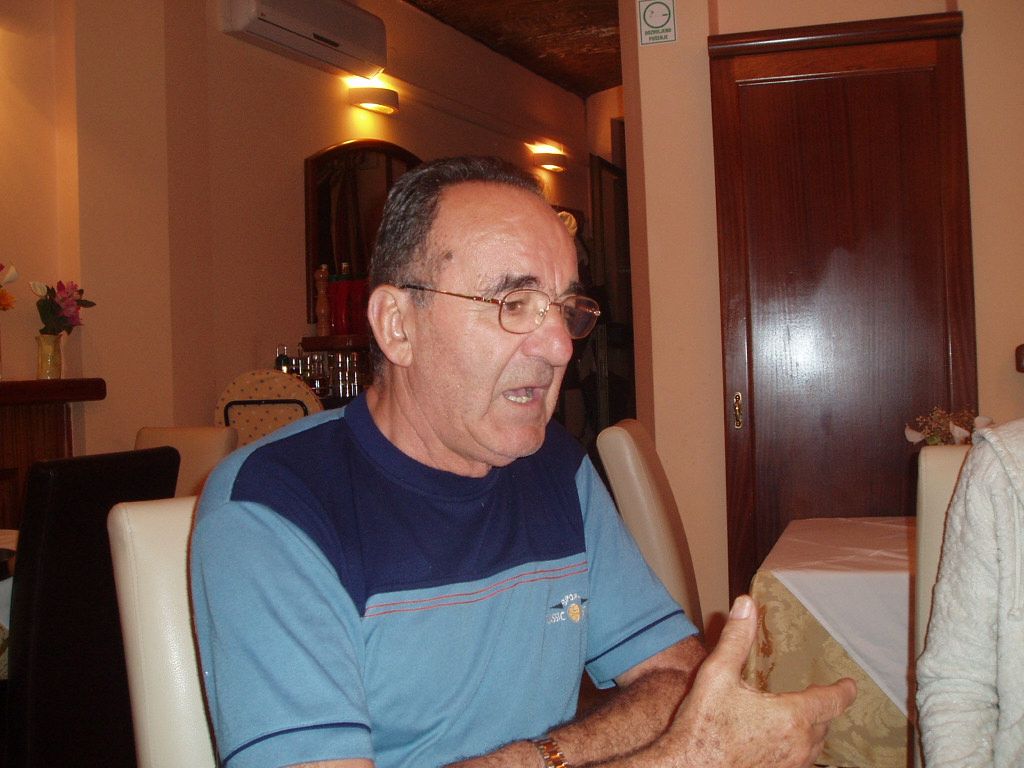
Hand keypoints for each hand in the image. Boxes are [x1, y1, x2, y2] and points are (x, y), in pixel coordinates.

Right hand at [665, 595, 855, 767]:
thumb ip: (735, 639)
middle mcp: (798, 745)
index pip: (831, 701)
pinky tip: (780, 739)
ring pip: (814, 746)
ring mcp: (789, 766)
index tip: (850, 685)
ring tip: (802, 717)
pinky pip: (800, 760)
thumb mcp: (717, 674)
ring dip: (812, 729)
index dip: (843, 691)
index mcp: (791, 716)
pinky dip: (799, 746)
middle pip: (824, 724)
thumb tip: (746, 604)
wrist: (688, 767)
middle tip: (817, 695)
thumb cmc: (702, 725)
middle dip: (823, 708)